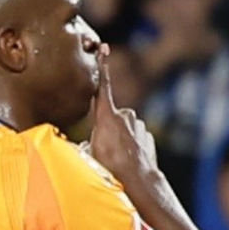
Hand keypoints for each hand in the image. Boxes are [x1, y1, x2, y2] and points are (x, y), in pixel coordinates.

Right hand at [89, 45, 157, 182]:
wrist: (138, 181)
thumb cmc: (109, 168)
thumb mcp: (86, 156)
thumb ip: (82, 144)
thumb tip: (80, 146)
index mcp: (107, 117)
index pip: (102, 86)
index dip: (102, 66)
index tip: (103, 47)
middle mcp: (125, 116)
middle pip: (111, 117)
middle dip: (106, 128)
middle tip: (101, 149)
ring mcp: (139, 126)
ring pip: (124, 128)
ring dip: (119, 139)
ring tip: (115, 159)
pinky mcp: (148, 136)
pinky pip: (135, 138)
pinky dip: (131, 147)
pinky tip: (128, 161)